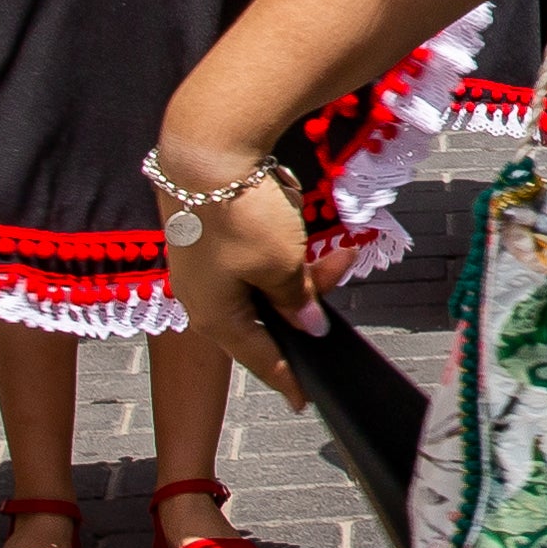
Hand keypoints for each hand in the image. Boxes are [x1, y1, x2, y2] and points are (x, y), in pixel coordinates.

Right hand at [162, 159, 320, 407]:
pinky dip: (283, 244)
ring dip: (302, 264)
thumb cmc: (241, 214)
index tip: (304, 400)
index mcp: (214, 316)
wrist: (206, 147)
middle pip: (268, 313)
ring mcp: (206, 266)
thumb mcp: (280, 264)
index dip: (287, 376)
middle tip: (342, 263)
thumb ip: (296, 300)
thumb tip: (308, 327)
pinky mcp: (212, 235)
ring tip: (332, 239)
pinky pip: (257, 254)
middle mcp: (204, 296)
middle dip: (310, 292)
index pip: (258, 357)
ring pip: (266, 281)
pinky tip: (292, 218)